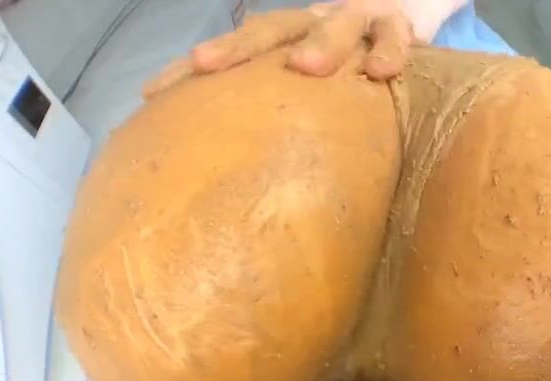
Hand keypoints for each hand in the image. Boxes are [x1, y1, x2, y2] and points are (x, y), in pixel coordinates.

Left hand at [144, 1, 417, 96]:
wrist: (399, 22)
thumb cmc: (343, 78)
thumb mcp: (301, 95)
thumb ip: (266, 122)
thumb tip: (213, 188)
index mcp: (279, 42)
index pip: (226, 54)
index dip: (189, 69)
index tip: (151, 95)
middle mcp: (309, 25)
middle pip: (268, 30)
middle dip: (237, 47)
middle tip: (207, 66)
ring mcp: (354, 22)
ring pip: (334, 24)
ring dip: (320, 42)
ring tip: (306, 66)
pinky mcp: (398, 27)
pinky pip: (393, 37)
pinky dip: (387, 51)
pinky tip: (380, 73)